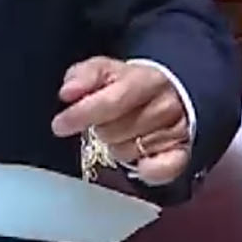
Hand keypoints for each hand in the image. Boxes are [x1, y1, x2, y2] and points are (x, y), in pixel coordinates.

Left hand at [51, 57, 189, 185]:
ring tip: (124, 133)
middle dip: (101, 129)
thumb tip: (67, 92)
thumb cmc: (131, 85)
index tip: (59, 125)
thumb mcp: (107, 70)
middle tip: (105, 122)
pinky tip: (140, 160)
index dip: (82, 114)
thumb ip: (84, 75)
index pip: (111, 101)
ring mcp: (176, 131)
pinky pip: (159, 171)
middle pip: (115, 131)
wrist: (173, 93)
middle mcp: (164, 104)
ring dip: (118, 146)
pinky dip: (146, 170)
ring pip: (129, 151)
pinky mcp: (182, 154)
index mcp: (145, 79)